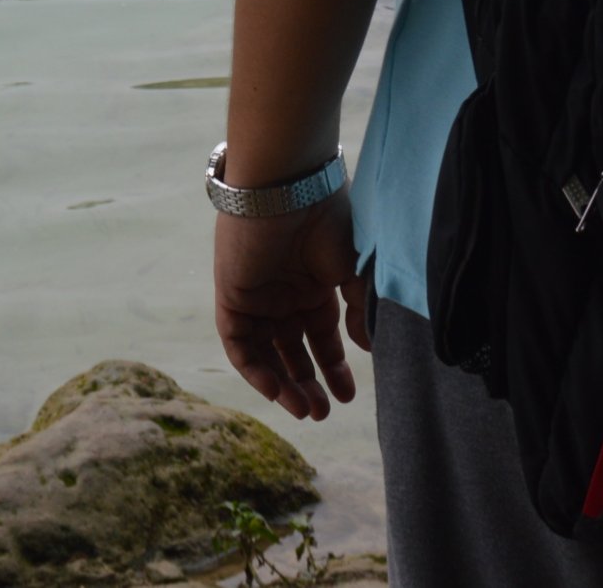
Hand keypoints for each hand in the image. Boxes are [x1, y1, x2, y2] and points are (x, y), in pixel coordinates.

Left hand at [214, 190, 369, 420]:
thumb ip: (360, 309)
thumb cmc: (327, 219)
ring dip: (284, 383)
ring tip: (306, 410)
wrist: (288, 188)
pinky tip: (277, 390)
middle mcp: (284, 295)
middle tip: (324, 413)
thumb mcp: (354, 269)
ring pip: (266, 352)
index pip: (322, 338)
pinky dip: (255, 369)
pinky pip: (239, 343)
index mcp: (314, 286)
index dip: (334, 368)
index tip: (350, 395)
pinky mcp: (232, 296)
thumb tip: (370, 349)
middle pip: (293, 351)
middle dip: (308, 383)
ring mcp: (257, 296)